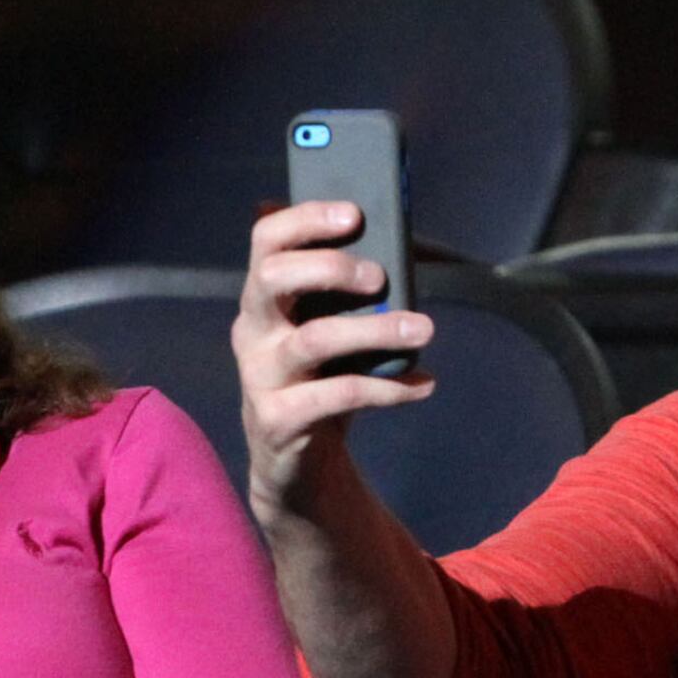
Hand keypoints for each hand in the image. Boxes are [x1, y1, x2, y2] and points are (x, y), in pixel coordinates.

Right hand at [234, 199, 435, 520]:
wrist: (293, 462)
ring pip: (314, 339)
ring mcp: (260, 375)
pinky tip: (423, 384)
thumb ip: (351, 289)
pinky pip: (337, 395)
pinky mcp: (277, 418)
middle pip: (273, 278)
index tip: (354, 215)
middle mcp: (253, 329)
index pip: (266, 241)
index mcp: (264, 296)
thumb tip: (403, 240)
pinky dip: (387, 388)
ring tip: (424, 329)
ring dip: (375, 330)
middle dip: (331, 268)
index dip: (306, 220)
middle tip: (380, 277)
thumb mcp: (329, 327)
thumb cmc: (320, 377)